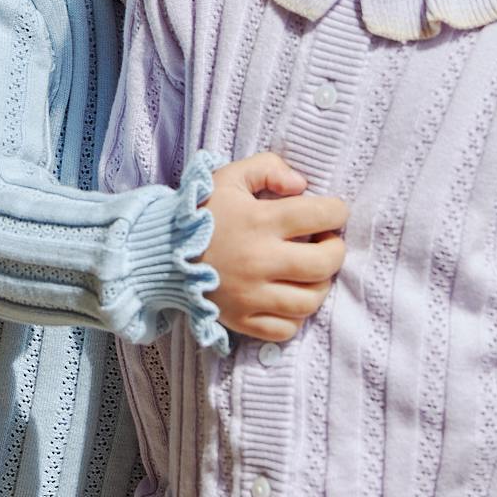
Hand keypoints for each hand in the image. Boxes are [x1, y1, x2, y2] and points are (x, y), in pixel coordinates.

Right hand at [201, 152, 346, 341]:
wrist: (159, 249)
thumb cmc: (200, 211)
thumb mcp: (229, 176)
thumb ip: (269, 167)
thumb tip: (302, 185)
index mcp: (258, 221)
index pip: (320, 215)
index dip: (337, 211)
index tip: (333, 212)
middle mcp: (258, 260)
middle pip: (324, 264)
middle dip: (336, 250)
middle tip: (327, 242)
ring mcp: (250, 295)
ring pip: (309, 301)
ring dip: (320, 285)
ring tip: (310, 271)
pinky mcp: (241, 320)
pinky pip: (285, 329)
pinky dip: (295, 316)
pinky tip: (287, 296)